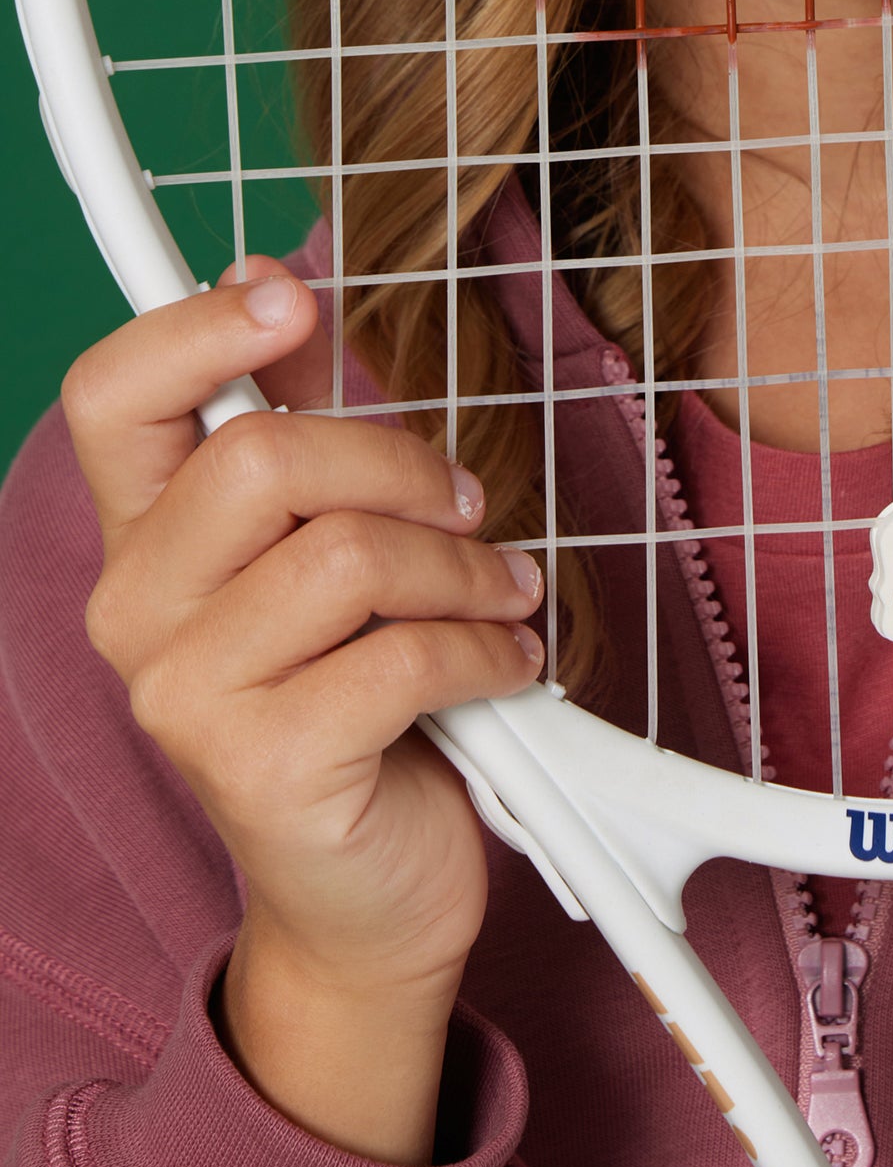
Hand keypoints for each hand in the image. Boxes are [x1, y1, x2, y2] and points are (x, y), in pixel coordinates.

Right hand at [65, 261, 545, 1161]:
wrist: (369, 884)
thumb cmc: (357, 689)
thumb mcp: (328, 540)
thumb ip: (300, 420)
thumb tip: (280, 281)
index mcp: (147, 536)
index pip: (111, 397)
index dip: (193, 326)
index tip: (290, 298)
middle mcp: (139, 611)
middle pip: (262, 456)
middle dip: (401, 465)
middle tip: (465, 504)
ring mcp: (186, 697)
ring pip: (347, 553)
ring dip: (463, 566)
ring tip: (499, 594)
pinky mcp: (261, 769)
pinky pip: (402, 656)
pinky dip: (486, 649)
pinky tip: (507, 665)